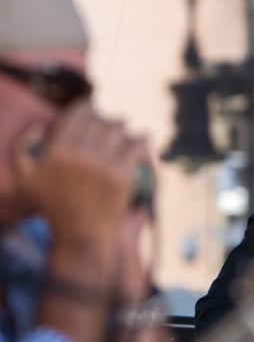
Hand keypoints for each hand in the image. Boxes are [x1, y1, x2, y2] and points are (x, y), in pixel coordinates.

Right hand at [13, 100, 146, 252]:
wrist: (83, 234)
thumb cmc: (53, 206)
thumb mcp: (26, 177)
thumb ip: (22, 146)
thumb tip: (39, 123)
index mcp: (57, 150)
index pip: (78, 113)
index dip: (87, 107)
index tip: (92, 110)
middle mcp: (80, 153)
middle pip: (100, 119)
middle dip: (104, 118)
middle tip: (107, 123)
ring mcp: (104, 163)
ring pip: (119, 129)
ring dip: (122, 127)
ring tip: (122, 131)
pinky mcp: (124, 174)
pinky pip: (137, 145)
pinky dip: (142, 139)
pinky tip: (143, 138)